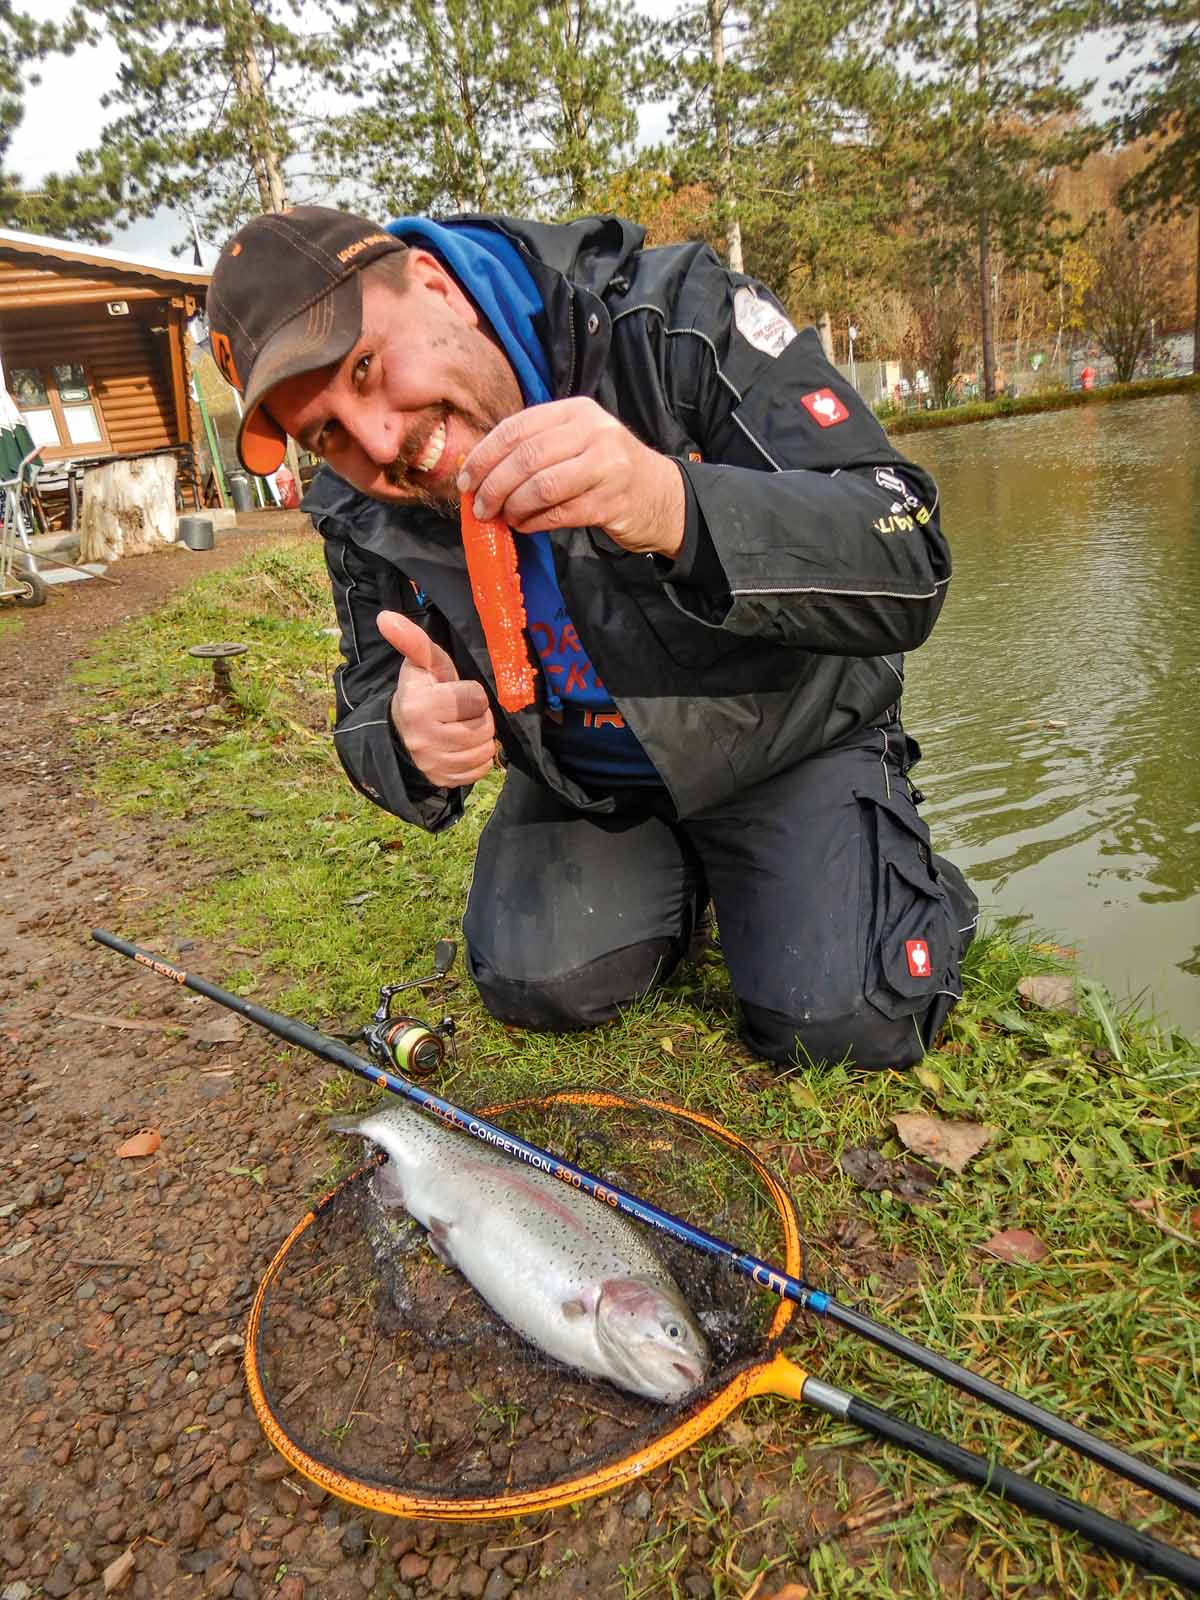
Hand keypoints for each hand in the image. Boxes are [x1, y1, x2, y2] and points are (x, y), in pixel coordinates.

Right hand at [379, 611, 495, 787]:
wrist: (401, 734)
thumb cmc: (420, 692)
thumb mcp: (420, 665)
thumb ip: (412, 641)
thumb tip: (386, 617)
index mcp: (419, 706)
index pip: (476, 698)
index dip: (470, 693)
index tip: (454, 693)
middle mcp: (424, 739)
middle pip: (484, 726)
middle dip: (478, 716)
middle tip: (460, 712)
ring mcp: (434, 764)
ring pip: (485, 749)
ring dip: (480, 737)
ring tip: (461, 727)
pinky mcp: (444, 781)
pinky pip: (482, 769)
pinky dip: (478, 758)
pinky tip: (462, 747)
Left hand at [456, 397, 685, 558]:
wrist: (661, 496)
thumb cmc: (607, 469)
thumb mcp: (576, 442)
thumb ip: (536, 446)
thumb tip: (479, 469)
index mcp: (576, 411)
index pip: (517, 428)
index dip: (485, 455)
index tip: (465, 479)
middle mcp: (593, 432)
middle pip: (526, 458)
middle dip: (493, 486)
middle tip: (479, 507)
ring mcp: (606, 466)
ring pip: (541, 487)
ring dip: (513, 507)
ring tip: (503, 517)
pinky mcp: (611, 501)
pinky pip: (558, 513)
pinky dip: (534, 522)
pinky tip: (524, 525)